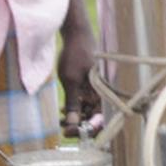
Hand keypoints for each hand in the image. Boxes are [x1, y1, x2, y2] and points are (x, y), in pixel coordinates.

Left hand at [57, 22, 100, 136]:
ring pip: (90, 110)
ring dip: (77, 117)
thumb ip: (73, 103)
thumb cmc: (75, 53)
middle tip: (64, 129)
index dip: (88, 129)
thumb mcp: (70, 80)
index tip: (71, 133)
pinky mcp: (92, 84)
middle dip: (80, 125)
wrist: (76, 33)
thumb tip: (72, 124)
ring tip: (61, 120)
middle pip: (96, 117)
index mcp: (104, 91)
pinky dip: (77, 107)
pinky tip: (64, 109)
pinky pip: (87, 102)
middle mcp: (104, 91)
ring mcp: (98, 88)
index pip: (102, 119)